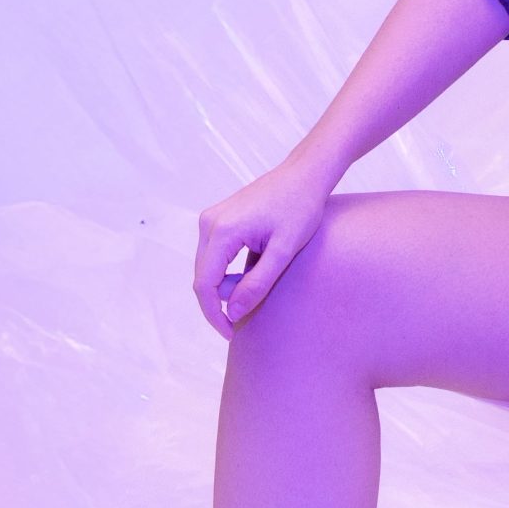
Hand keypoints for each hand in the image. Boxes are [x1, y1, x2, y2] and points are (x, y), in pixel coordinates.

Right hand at [192, 156, 336, 339]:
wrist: (305, 174)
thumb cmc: (301, 208)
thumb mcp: (284, 250)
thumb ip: (258, 283)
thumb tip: (233, 312)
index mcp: (222, 231)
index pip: (204, 285)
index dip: (215, 314)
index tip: (232, 333)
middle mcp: (209, 223)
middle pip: (202, 278)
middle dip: (221, 302)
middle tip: (248, 314)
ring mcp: (211, 218)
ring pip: (208, 267)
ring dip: (226, 286)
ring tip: (258, 287)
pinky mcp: (218, 218)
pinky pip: (215, 255)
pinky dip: (228, 271)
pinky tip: (253, 273)